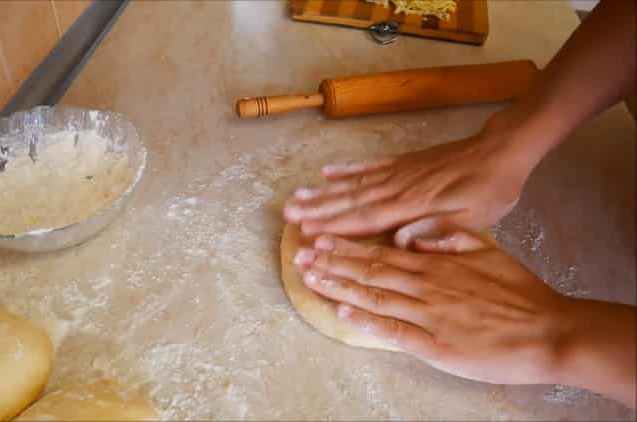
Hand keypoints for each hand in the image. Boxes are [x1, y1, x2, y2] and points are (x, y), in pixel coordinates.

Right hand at [284, 115, 538, 245]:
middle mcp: (396, 188)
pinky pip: (368, 166)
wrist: (499, 151)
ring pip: (352, 184)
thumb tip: (398, 243)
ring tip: (295, 195)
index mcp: (410, 206)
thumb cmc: (487, 191)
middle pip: (349, 200)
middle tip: (286, 214)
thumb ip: (433, 231)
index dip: (334, 228)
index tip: (306, 234)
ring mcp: (397, 172)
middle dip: (317, 209)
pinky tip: (327, 172)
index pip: (364, 219)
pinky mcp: (402, 162)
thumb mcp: (469, 220)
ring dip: (322, 191)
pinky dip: (345, 170)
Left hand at [292, 231, 636, 408]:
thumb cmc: (520, 292)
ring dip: (337, 286)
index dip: (346, 247)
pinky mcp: (434, 344)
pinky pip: (393, 331)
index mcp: (436, 263)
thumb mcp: (488, 250)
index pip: (381, 252)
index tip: (319, 240)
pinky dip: (365, 320)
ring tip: (308, 277)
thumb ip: (451, 240)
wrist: (548, 330)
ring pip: (373, 296)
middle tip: (299, 255)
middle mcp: (425, 284)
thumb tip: (417, 237)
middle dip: (330, 263)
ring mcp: (427, 314)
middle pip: (368, 271)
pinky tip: (341, 311)